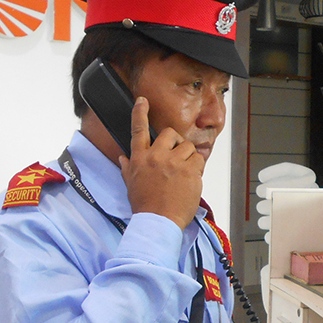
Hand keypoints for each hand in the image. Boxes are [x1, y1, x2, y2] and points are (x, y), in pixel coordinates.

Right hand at [118, 96, 202, 228]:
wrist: (158, 222)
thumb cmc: (145, 206)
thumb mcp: (130, 185)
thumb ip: (128, 168)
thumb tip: (123, 158)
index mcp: (140, 159)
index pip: (138, 130)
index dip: (140, 113)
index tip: (142, 100)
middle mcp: (156, 157)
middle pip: (170, 133)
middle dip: (176, 141)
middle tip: (177, 155)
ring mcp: (174, 163)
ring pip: (188, 146)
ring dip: (189, 156)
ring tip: (184, 172)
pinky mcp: (190, 171)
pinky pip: (199, 159)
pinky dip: (198, 168)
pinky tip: (191, 180)